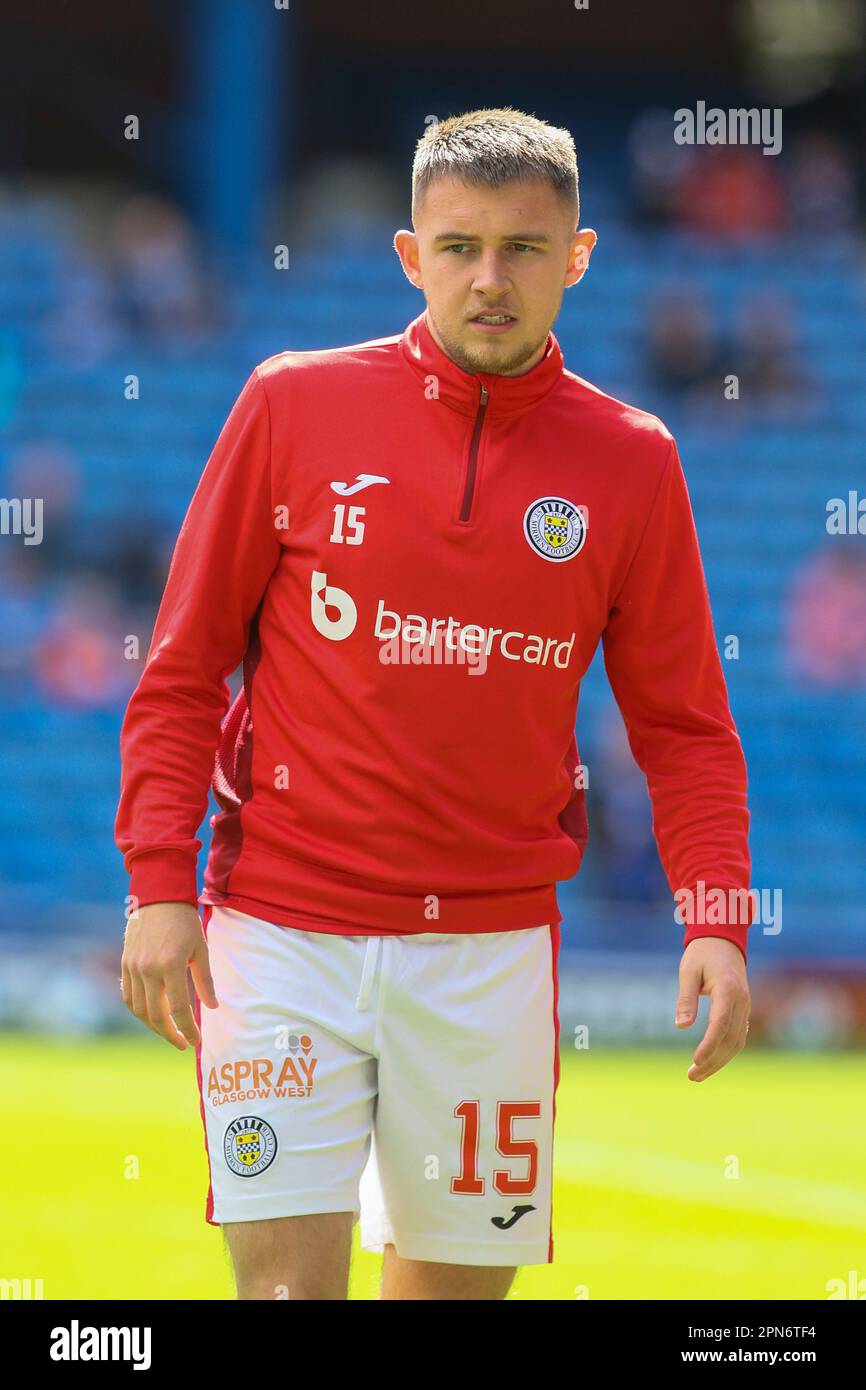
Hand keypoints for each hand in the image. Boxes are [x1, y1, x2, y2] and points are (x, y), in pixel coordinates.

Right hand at [121, 901, 218, 1049]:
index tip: (195, 1041)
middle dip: (170, 1034)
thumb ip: (205, 980)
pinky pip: (128, 997)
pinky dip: (139, 1011)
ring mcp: (133, 968)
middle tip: (183, 1044)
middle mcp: (148, 970)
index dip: (187, 1030)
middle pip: (156, 1015)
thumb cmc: (184, 921)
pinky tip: (152, 1015)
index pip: (178, 1009)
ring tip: (169, 1032)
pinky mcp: (125, 964)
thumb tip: (212, 1007)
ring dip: (154, 1026)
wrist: (158, 896)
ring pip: (139, 1010)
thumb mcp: (201, 948)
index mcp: (171, 965)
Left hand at [675, 937, 749, 1081]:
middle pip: (731, 1040)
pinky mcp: (743, 1009)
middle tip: (692, 1076)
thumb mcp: (688, 972)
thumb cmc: (702, 953)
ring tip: (697, 1074)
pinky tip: (710, 1061)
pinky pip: (738, 1036)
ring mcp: (745, 1006)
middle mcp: (742, 1001)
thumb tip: (681, 1026)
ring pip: (737, 1042)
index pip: (720, 1025)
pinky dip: (725, 1052)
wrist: (722, 939)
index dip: (709, 1046)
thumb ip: (686, 999)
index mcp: (728, 990)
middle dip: (712, 1061)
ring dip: (719, 1061)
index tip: (695, 1061)